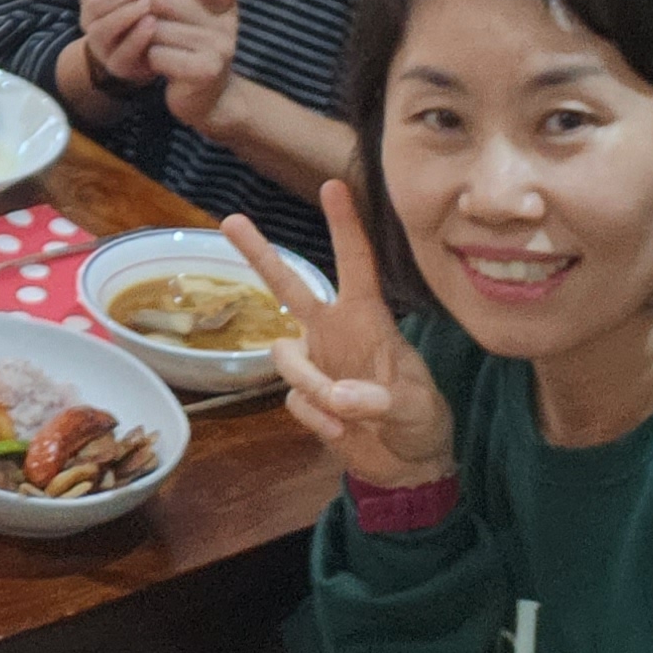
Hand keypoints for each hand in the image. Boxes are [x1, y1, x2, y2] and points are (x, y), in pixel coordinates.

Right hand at [77, 0, 171, 86]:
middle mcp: (89, 20)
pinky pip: (121, 52)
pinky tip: (152, 24)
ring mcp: (100, 45)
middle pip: (96, 1)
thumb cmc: (144, 14)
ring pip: (102, 27)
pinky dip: (136, 37)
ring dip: (127, 12)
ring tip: (150, 2)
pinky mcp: (116, 65)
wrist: (142, 55)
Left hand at [143, 0, 243, 129]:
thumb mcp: (193, 16)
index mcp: (225, 6)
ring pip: (156, 28)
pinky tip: (163, 64)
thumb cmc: (191, 49)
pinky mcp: (205, 71)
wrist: (208, 99)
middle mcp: (227, 24)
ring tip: (159, 47)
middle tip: (152, 22)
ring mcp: (219, 48)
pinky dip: (152, 59)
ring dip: (148, 38)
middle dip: (149, 9)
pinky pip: (158, 53)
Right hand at [225, 182, 456, 490]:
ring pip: (284, 355)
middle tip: (230, 220)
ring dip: (312, 384)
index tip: (332, 185)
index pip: (356, 265)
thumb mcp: (417, 409)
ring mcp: (316, 364)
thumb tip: (339, 397)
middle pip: (289, 286)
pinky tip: (342, 433)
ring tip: (343, 413)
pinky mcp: (304, 397)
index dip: (344, 226)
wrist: (408, 467)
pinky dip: (318, 420)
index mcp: (368, 320)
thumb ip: (381, 400)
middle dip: (259, 254)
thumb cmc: (422, 422)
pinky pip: (295, 401)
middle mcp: (333, 332)